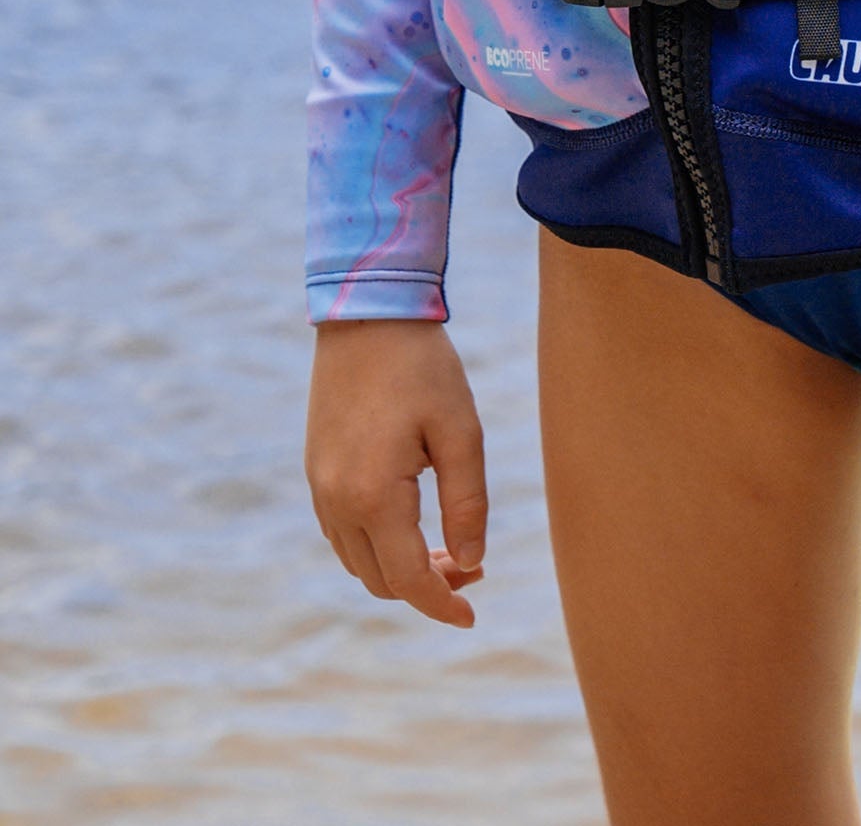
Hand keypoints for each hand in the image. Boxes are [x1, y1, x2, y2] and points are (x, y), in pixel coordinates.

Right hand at [306, 320, 487, 627]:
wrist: (366, 313)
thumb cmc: (422, 367)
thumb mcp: (461, 431)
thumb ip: (468, 503)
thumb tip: (472, 562)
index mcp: (373, 497)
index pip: (410, 579)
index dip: (442, 606)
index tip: (472, 618)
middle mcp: (336, 502)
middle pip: (381, 580)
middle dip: (428, 587)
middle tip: (473, 568)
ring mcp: (319, 488)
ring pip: (358, 563)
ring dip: (400, 570)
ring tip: (450, 548)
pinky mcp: (315, 471)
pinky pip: (342, 535)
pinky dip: (376, 547)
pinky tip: (411, 526)